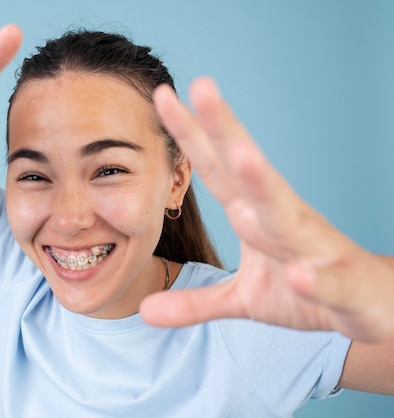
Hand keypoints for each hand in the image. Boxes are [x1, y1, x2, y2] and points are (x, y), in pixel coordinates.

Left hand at [141, 78, 393, 341]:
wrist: (371, 308)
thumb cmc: (304, 290)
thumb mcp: (243, 300)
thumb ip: (195, 302)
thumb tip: (147, 309)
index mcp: (255, 216)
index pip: (217, 169)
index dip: (190, 134)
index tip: (162, 96)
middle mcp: (282, 220)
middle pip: (248, 172)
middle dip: (226, 130)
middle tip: (201, 87)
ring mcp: (314, 250)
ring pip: (287, 215)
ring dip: (265, 185)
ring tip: (242, 155)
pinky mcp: (342, 287)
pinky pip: (325, 282)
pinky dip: (312, 280)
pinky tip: (297, 275)